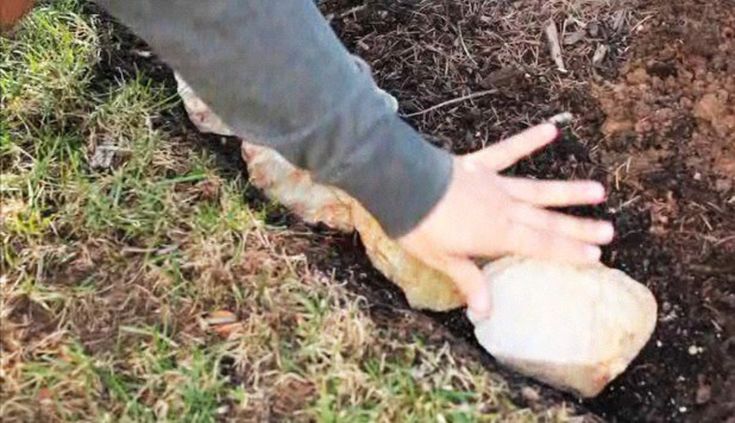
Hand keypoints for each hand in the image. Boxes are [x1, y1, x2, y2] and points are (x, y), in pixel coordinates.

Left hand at [397, 123, 612, 318]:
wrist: (401, 185)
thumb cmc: (419, 227)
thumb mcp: (443, 260)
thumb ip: (469, 281)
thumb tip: (486, 313)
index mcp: (498, 234)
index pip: (541, 246)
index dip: (569, 252)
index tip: (597, 256)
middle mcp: (505, 209)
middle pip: (547, 221)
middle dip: (579, 228)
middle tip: (610, 231)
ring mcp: (495, 185)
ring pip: (538, 189)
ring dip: (567, 191)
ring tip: (598, 190)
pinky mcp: (479, 165)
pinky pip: (508, 151)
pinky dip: (528, 140)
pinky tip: (551, 130)